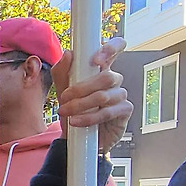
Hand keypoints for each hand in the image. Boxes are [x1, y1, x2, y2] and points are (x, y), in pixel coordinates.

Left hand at [54, 36, 134, 154]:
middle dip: (81, 88)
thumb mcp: (61, 89)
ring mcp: (120, 95)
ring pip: (104, 96)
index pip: (116, 48)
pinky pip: (108, 112)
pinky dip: (88, 118)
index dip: (111, 48)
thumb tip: (69, 53)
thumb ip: (62, 71)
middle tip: (64, 98)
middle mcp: (113, 80)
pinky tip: (77, 122)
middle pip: (106, 76)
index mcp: (100, 69)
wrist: (75, 138)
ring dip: (81, 105)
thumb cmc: (72, 110)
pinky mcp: (124, 111)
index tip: (95, 60)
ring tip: (66, 112)